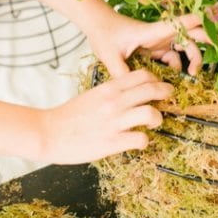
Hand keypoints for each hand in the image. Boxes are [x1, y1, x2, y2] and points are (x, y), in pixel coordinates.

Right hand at [35, 69, 173, 163]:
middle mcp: (114, 102)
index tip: (158, 85)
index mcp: (108, 89)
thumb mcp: (91, 96)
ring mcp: (114, 122)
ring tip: (153, 123)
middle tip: (169, 98)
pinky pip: (141, 139)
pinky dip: (144, 141)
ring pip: (151, 114)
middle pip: (152, 90)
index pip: (141, 75)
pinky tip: (138, 141)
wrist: (48, 133)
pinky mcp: (113, 142)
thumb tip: (128, 95)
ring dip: (157, 118)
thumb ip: (110, 94)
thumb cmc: (68, 116)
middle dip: (166, 93)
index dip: (155, 79)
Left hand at [89, 11, 217, 77]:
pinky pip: (172, 58)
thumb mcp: (109, 55)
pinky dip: (178, 66)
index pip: (175, 25)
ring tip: (194, 74)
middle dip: (206, 39)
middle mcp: (159, 35)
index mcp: (151, 32)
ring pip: (182, 49)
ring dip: (191, 59)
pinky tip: (178, 78)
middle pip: (188, 35)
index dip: (192, 23)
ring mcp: (158, 42)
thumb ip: (121, 71)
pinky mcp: (154, 48)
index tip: (208, 21)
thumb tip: (132, 89)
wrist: (97, 25)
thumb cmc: (104, 34)